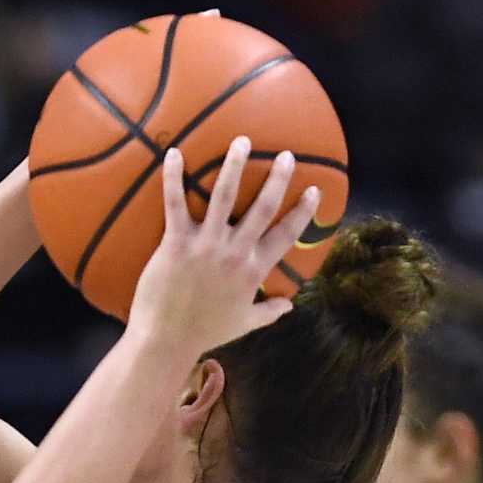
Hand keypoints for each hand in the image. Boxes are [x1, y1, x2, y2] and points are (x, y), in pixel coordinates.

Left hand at [126, 136, 320, 358]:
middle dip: (278, 178)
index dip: (303, 212)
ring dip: (235, 166)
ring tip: (242, 141)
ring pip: (224, 196)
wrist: (167, 341)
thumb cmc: (204, 333)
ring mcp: (206, 246)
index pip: (286, 235)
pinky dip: (174, 177)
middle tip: (285, 155)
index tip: (315, 190)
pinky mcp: (175, 244)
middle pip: (263, 208)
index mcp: (254, 270)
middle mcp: (235, 253)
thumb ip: (268, 311)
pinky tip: (174, 153)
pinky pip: (175, 203)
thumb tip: (289, 306)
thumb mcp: (243, 323)